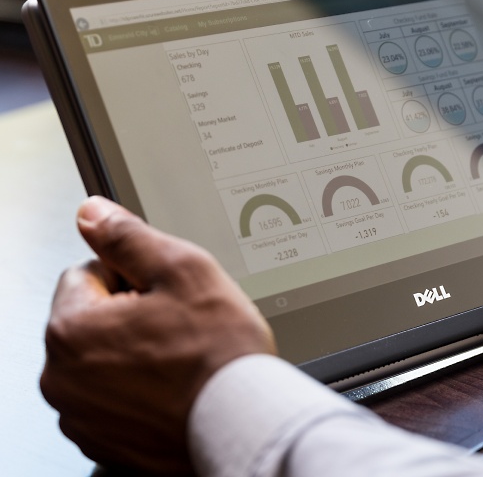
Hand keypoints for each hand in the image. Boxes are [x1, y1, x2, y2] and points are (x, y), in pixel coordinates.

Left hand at [41, 196, 275, 474]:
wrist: (246, 423)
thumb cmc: (218, 355)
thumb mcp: (182, 269)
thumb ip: (128, 236)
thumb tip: (93, 214)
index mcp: (72, 329)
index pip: (87, 272)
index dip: (131, 273)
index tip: (163, 292)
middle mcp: (63, 378)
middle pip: (93, 319)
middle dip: (130, 314)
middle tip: (178, 325)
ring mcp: (84, 415)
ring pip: (104, 360)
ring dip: (135, 353)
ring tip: (180, 358)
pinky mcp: (106, 441)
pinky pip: (116, 398)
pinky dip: (140, 390)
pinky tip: (175, 387)